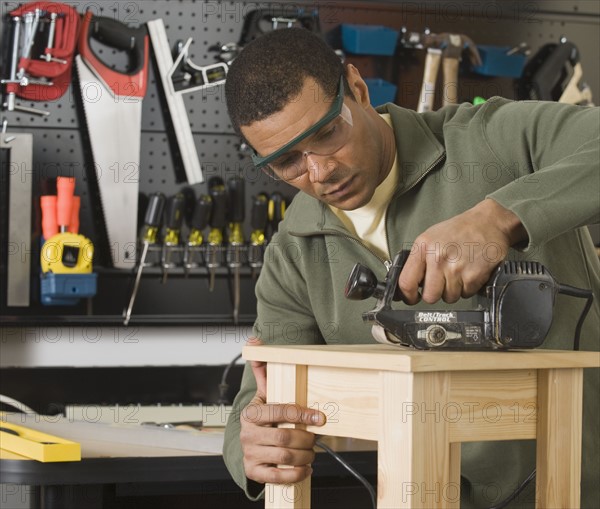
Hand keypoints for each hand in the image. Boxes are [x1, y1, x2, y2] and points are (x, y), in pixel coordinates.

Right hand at [240, 338, 325, 484]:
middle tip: (315, 438)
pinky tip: (305, 468)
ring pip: (284, 456)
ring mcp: (250, 453)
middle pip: (284, 437)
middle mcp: (247, 434)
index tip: (320, 417)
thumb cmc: (263, 416)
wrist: (248, 444)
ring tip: (312, 452)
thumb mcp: (263, 393)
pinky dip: (296, 473)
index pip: (279, 411)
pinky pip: (278, 476)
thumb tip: (255, 342)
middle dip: (306, 438)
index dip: (302, 414)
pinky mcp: (254, 471)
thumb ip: (262, 369)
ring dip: (305, 455)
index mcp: (251, 413)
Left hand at [399, 199, 526, 303]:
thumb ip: (418, 260)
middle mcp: (438, 258)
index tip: (412, 298)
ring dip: (453, 290)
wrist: (488, 223)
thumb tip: (409, 283)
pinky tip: (469, 272)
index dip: (408, 295)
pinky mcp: (474, 276)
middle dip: (435, 293)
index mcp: (424, 247)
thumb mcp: (430, 238)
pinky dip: (468, 287)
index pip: (406, 282)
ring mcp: (456, 268)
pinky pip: (466, 294)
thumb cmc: (459, 230)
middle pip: (430, 296)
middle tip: (441, 283)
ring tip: (457, 272)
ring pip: (449, 297)